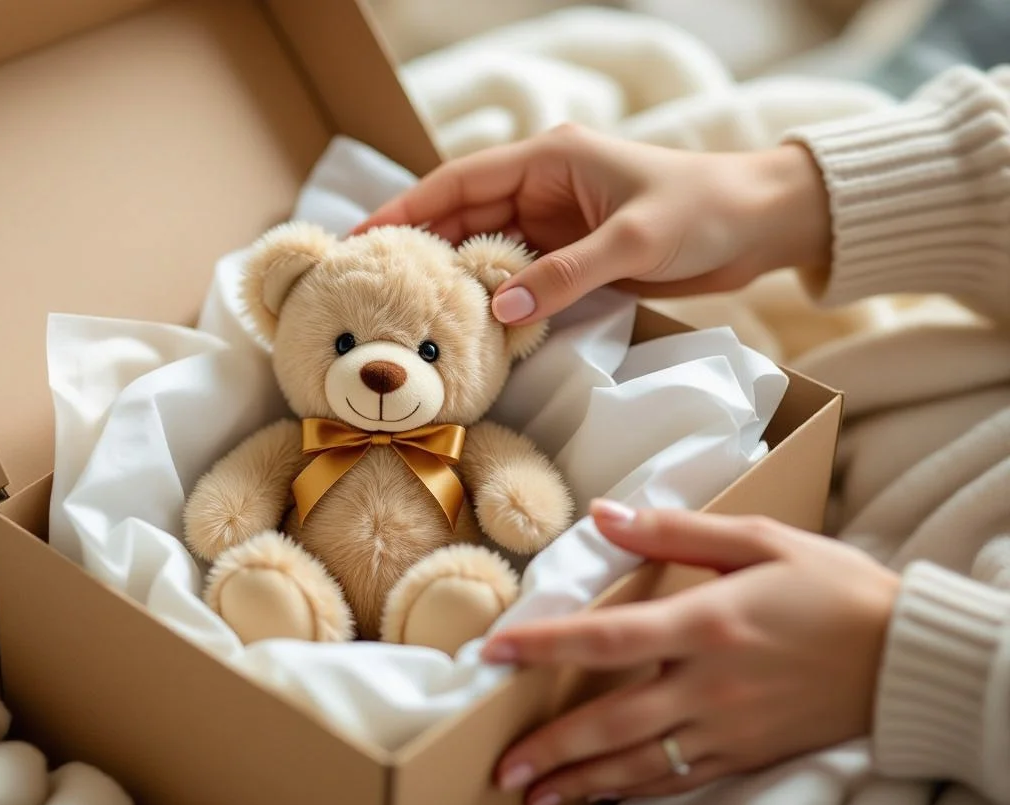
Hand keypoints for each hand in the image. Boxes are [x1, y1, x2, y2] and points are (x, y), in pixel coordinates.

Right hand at [353, 125, 831, 324]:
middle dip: (418, 249)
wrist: (762, 224)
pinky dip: (493, 300)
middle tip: (370, 288)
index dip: (405, 209)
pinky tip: (468, 326)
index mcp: (549, 160)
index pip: (457, 182)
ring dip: (454, 279)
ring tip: (406, 314)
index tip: (361, 238)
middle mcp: (543, 188)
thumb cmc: (706, 210)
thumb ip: (567, 274)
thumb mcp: (635, 240)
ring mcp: (557, 225)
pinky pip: (520, 279)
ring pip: (486, 252)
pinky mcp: (575, 258)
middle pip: (462, 218)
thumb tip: (501, 310)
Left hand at [480, 500, 899, 804]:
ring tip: (534, 791)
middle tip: (502, 765)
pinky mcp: (748, 752)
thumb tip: (603, 514)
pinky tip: (605, 792)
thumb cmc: (833, 588)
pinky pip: (680, 777)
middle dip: (553, 747)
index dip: (545, 646)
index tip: (495, 653)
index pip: (607, 640)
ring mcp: (729, 727)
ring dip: (584, 780)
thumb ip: (674, 530)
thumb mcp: (758, 540)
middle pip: (613, 723)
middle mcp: (710, 685)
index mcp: (707, 624)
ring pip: (641, 763)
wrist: (906, 655)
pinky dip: (636, 788)